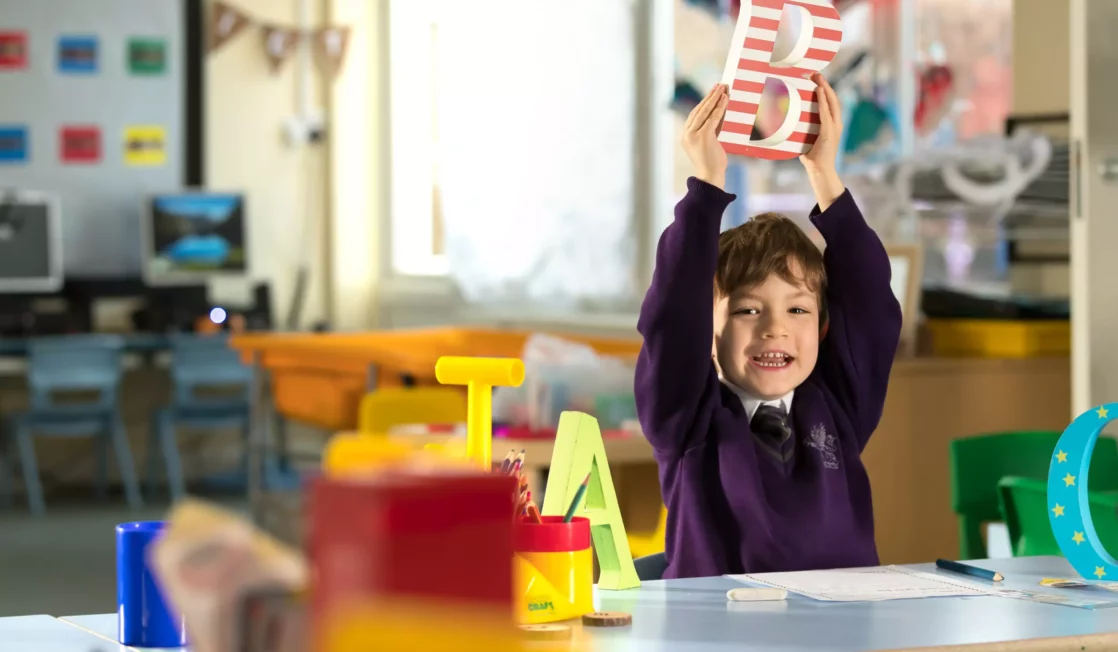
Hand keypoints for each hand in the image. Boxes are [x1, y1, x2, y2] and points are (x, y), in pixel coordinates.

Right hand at [681, 84, 729, 188]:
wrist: (711, 177)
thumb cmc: (712, 162)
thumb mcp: (709, 143)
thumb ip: (711, 129)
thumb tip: (718, 113)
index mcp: (685, 136)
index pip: (695, 115)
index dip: (704, 102)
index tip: (713, 92)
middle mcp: (686, 134)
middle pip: (698, 110)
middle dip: (710, 96)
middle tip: (719, 85)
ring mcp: (693, 135)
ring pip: (705, 112)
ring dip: (715, 98)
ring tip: (723, 88)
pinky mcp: (703, 137)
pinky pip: (713, 118)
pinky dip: (720, 107)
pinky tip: (725, 99)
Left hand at [800, 73, 844, 209]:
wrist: (819, 170)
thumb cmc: (810, 156)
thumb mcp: (805, 138)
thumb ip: (800, 129)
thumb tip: (784, 123)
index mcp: (832, 124)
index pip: (830, 102)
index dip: (825, 90)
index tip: (817, 79)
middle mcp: (836, 123)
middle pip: (832, 98)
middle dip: (825, 84)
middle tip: (816, 73)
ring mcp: (834, 127)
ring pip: (831, 102)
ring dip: (825, 88)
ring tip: (818, 78)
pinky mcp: (829, 132)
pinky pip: (826, 113)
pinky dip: (823, 101)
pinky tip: (819, 91)